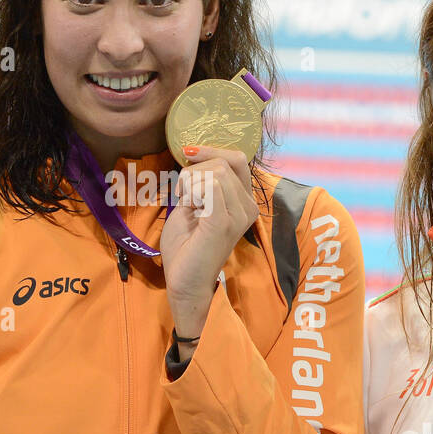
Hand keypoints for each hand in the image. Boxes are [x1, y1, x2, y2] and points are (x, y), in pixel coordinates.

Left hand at [160, 145, 257, 338]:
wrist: (184, 283)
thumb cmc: (186, 247)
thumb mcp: (193, 205)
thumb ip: (200, 182)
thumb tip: (194, 155)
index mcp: (244, 202)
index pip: (237, 159)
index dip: (211, 150)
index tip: (187, 153)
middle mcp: (248, 207)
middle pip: (222, 163)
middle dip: (194, 171)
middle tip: (184, 195)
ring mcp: (239, 215)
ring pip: (215, 172)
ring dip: (190, 182)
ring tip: (187, 204)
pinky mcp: (223, 222)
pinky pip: (209, 186)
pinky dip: (191, 191)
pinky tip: (189, 207)